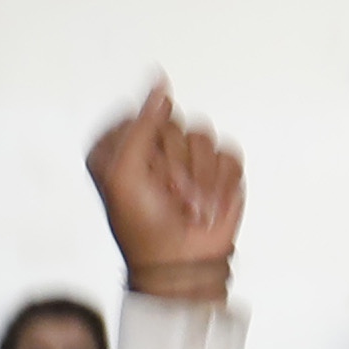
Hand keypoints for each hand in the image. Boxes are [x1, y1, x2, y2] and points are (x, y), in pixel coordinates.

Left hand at [85, 82, 242, 304]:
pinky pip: (227, 154)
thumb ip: (140, 126)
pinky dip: (220, 185)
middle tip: (167, 194)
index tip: (143, 177)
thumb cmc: (143, 226)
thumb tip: (160, 85)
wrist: (181, 263)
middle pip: (175, 124)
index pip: (142, 115)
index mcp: (120, 145)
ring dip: (198, 179)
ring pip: (202, 137)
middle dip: (174, 166)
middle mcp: (153, 146)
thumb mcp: (124, 175)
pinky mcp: (217, 168)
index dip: (147, 148)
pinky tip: (207, 205)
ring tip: (187, 205)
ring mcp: (187, 157)